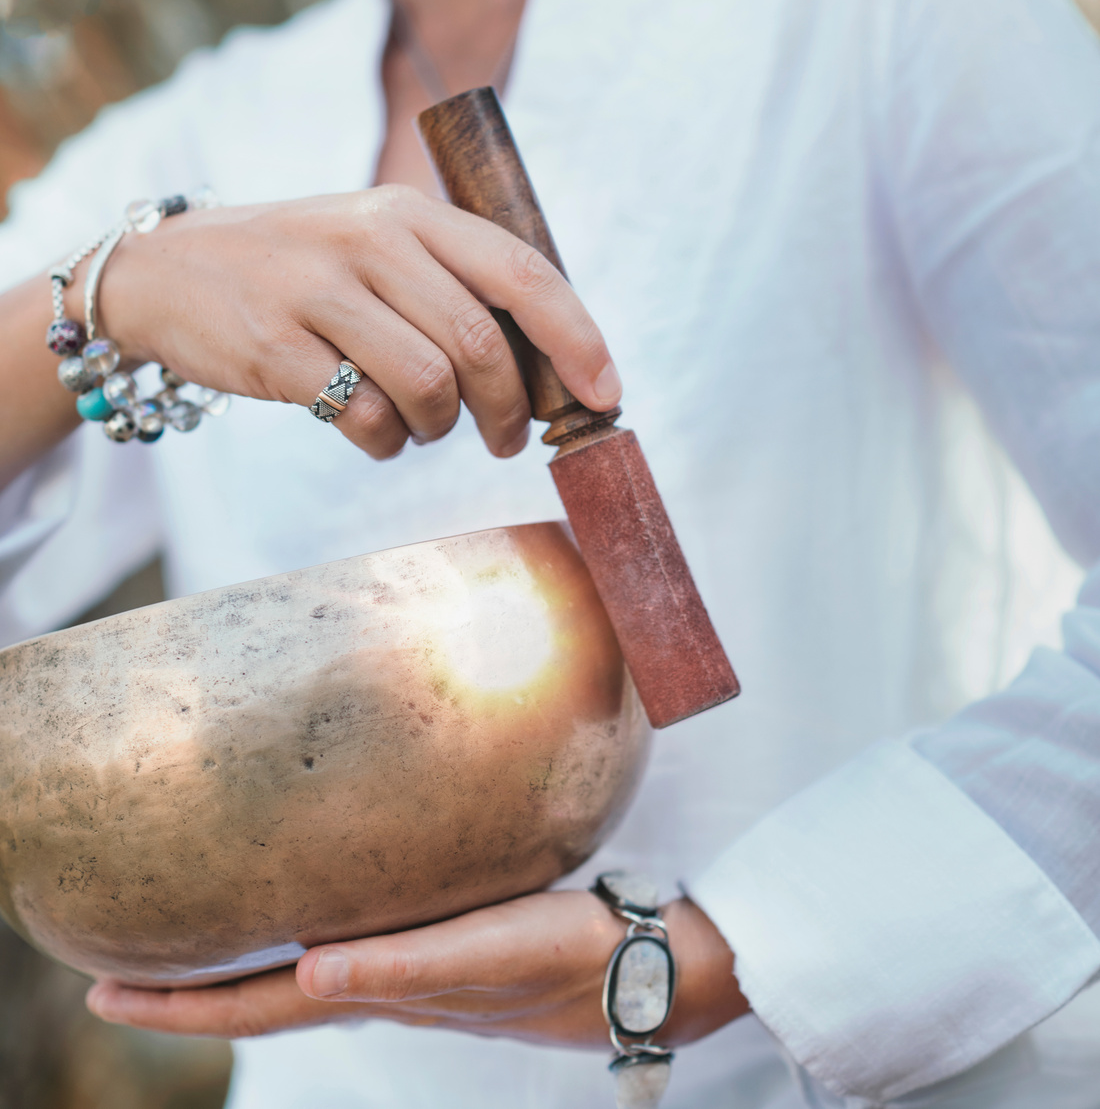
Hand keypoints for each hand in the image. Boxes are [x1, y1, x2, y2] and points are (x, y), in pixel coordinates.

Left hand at [86, 890, 749, 1045]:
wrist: (644, 968)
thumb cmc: (569, 958)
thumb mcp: (485, 957)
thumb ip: (399, 968)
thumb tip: (306, 978)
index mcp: (383, 993)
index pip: (259, 1006)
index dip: (182, 1005)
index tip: (105, 994)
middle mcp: (385, 989)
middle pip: (264, 1000)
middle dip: (189, 993)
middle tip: (114, 978)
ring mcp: (412, 976)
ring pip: (298, 983)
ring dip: (236, 976)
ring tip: (191, 952)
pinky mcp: (442, 949)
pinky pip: (346, 954)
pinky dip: (301, 949)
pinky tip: (306, 924)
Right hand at [92, 186, 619, 459]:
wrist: (167, 272)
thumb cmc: (301, 267)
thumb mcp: (375, 240)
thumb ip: (452, 281)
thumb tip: (551, 363)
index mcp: (409, 212)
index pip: (521, 271)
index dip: (577, 338)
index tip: (605, 394)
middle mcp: (370, 240)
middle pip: (481, 343)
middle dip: (511, 409)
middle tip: (508, 438)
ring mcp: (317, 291)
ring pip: (429, 385)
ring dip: (442, 429)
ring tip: (425, 428)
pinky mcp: (275, 348)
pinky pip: (367, 417)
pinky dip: (387, 443)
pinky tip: (376, 434)